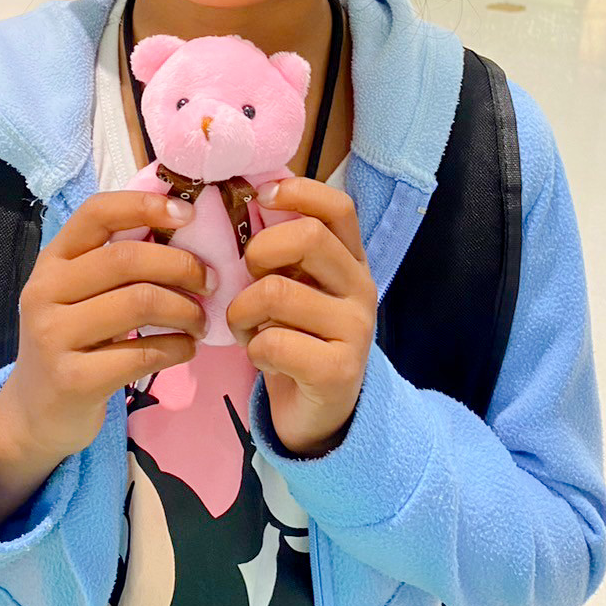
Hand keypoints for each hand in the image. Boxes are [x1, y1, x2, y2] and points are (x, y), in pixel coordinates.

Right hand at [0, 190, 206, 464]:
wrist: (36, 411)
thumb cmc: (75, 340)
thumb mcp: (81, 292)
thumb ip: (117, 260)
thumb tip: (185, 224)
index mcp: (52, 260)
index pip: (96, 212)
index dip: (146, 206)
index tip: (189, 214)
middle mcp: (45, 291)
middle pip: (127, 259)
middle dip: (182, 266)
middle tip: (210, 283)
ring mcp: (53, 336)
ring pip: (140, 303)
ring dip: (186, 310)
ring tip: (200, 322)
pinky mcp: (72, 380)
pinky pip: (142, 353)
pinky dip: (178, 348)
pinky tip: (186, 349)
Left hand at [229, 178, 376, 456]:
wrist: (320, 413)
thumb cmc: (298, 338)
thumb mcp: (295, 286)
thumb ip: (282, 249)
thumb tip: (250, 193)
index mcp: (351, 260)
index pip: (338, 207)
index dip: (298, 191)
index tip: (260, 199)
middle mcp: (361, 288)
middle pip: (308, 238)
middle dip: (260, 253)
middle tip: (249, 279)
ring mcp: (355, 330)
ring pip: (277, 292)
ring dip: (243, 311)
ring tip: (248, 328)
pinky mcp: (338, 370)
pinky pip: (273, 342)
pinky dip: (254, 350)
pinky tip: (264, 359)